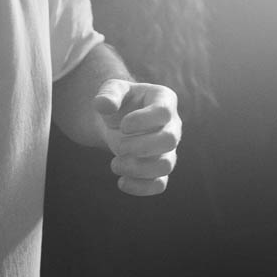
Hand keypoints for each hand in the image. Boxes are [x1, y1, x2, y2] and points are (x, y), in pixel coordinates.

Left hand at [93, 79, 181, 195]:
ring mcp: (169, 149)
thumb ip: (108, 93)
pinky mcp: (160, 169)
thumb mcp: (112, 89)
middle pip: (169, 140)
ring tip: (115, 164)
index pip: (163, 112)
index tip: (123, 125)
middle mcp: (173, 125)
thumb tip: (103, 105)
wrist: (119, 120)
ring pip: (166, 165)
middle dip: (141, 146)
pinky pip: (160, 184)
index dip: (143, 120)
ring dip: (139, 169)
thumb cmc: (120, 101)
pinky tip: (121, 182)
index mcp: (164, 100)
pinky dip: (141, 187)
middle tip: (118, 146)